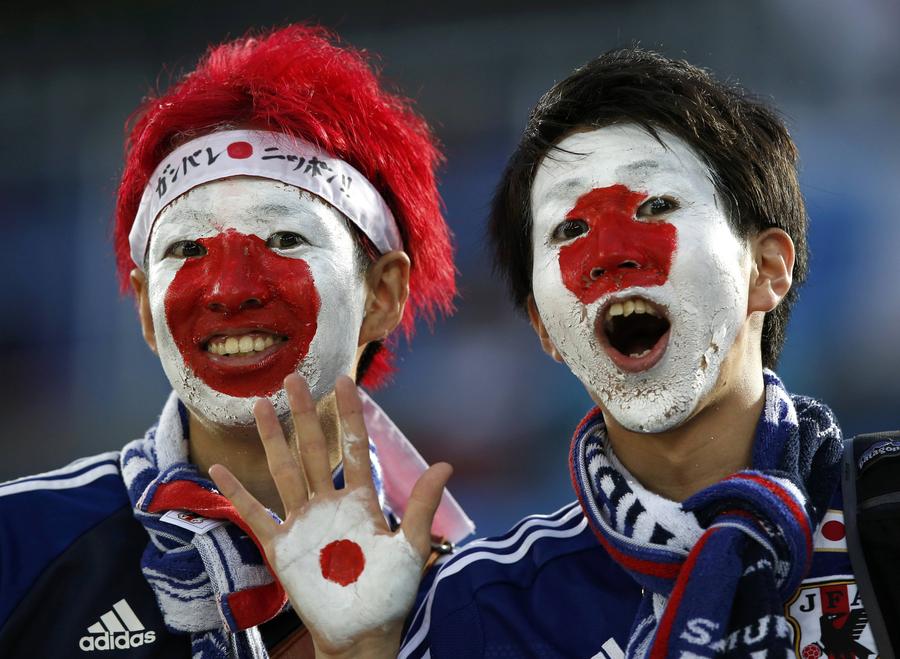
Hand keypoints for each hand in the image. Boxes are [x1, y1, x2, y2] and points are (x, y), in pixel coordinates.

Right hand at [208, 374, 451, 658]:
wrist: (363, 632)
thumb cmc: (390, 592)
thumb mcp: (410, 547)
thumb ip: (420, 505)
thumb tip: (446, 465)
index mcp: (361, 500)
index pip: (353, 445)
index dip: (349, 414)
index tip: (344, 381)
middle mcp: (330, 503)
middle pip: (314, 449)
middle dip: (304, 415)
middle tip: (293, 379)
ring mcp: (303, 522)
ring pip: (284, 471)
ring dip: (272, 440)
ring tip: (259, 407)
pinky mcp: (283, 546)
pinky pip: (256, 515)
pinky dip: (238, 494)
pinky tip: (220, 472)